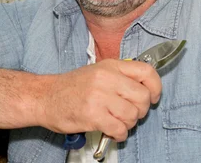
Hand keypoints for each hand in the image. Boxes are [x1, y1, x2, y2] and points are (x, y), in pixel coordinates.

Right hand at [37, 59, 161, 141]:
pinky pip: (119, 129)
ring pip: (132, 115)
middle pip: (143, 97)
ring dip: (128, 124)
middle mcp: (107, 78)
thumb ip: (121, 76)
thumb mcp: (98, 71)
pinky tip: (113, 132)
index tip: (153, 97)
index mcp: (111, 65)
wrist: (45, 97)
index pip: (146, 72)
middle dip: (141, 110)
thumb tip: (145, 88)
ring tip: (117, 122)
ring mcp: (99, 96)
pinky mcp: (92, 115)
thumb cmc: (72, 87)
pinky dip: (120, 134)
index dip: (156, 87)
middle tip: (131, 114)